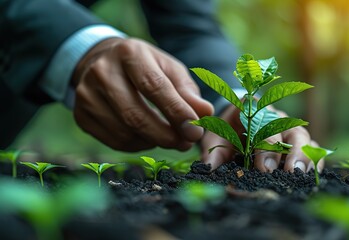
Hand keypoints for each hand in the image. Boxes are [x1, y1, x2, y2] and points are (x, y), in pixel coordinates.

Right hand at [72, 38, 212, 151]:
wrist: (102, 63)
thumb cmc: (144, 67)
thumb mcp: (168, 69)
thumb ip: (187, 91)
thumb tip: (205, 113)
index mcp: (129, 53)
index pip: (154, 86)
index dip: (176, 112)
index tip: (195, 131)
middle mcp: (102, 72)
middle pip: (135, 115)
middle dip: (166, 135)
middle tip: (186, 143)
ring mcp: (86, 95)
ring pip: (125, 133)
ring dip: (154, 142)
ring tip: (170, 138)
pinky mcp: (81, 116)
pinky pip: (115, 142)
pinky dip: (138, 145)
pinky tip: (148, 137)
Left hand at [201, 105, 323, 172]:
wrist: (233, 124)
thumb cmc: (224, 132)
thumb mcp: (215, 140)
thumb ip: (213, 154)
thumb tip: (208, 170)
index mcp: (252, 110)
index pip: (262, 123)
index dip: (264, 144)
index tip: (263, 166)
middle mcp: (274, 116)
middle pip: (288, 129)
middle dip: (289, 151)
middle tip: (288, 172)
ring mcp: (288, 127)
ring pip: (303, 137)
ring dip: (305, 156)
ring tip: (301, 175)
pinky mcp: (298, 141)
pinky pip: (312, 147)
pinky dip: (314, 160)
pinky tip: (311, 175)